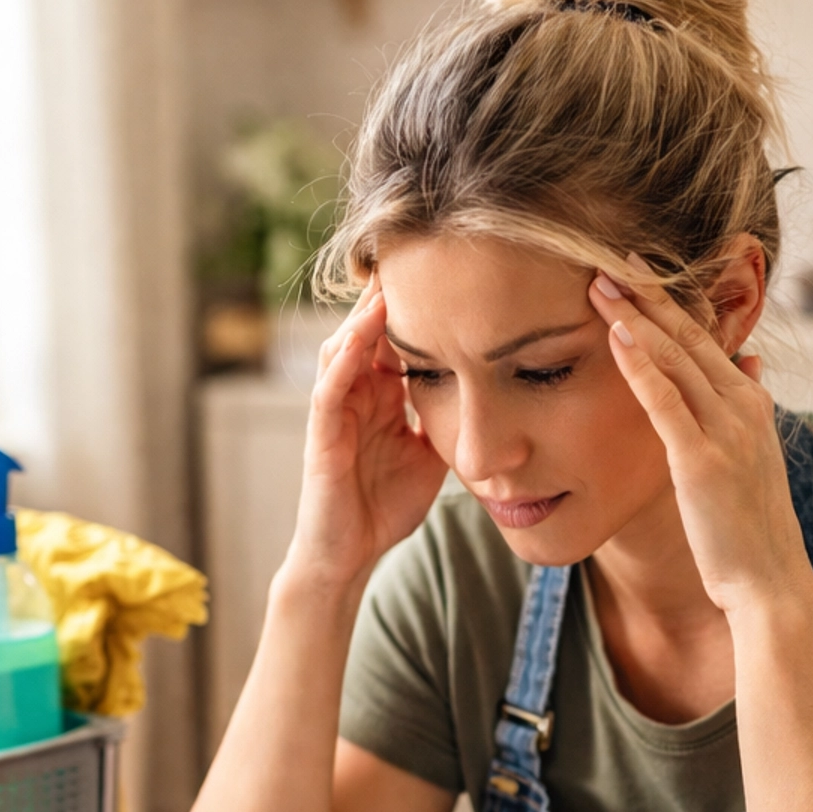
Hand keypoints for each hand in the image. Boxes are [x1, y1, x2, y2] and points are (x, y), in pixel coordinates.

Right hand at [289, 280, 446, 588]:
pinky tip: (365, 331)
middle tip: (420, 255)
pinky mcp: (320, 432)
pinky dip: (347, 355)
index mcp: (382, 397)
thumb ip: (448, 423)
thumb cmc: (383, 508)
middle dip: (392, 296)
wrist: (349, 556)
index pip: (399, 340)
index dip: (422, 309)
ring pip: (346, 346)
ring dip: (367, 315)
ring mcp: (335, 409)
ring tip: (391, 280)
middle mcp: (356, 394)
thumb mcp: (431, 457)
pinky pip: (330, 384)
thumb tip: (493, 399)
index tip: (454, 275)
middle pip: (370, 331)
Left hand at [588, 256, 811, 616]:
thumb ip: (748, 405)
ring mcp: (725, 431)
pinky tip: (616, 336)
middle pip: (689, 335)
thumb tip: (751, 362)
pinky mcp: (702, 461)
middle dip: (647, 294)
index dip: (668, 301)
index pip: (703, 337)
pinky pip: (666, 402)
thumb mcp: (754, 455)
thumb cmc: (750, 527)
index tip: (636, 269)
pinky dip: (641, 365)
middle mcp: (742, 405)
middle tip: (609, 256)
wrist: (769, 581)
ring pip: (676, 358)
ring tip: (599, 282)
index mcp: (750, 402)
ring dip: (635, 316)